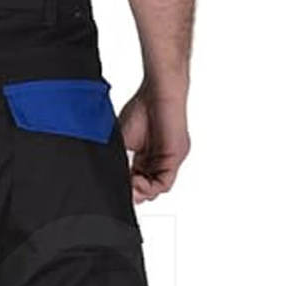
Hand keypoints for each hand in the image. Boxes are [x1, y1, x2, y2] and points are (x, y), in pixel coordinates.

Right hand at [118, 85, 190, 203]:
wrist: (158, 92)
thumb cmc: (142, 108)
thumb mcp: (122, 141)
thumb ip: (119, 161)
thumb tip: (108, 178)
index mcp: (144, 158)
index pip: (135, 182)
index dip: (126, 188)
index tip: (114, 186)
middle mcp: (157, 161)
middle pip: (146, 188)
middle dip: (133, 193)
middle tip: (123, 189)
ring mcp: (167, 161)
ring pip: (156, 189)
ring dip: (141, 192)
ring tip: (130, 185)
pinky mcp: (175, 158)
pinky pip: (165, 184)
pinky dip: (150, 188)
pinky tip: (138, 182)